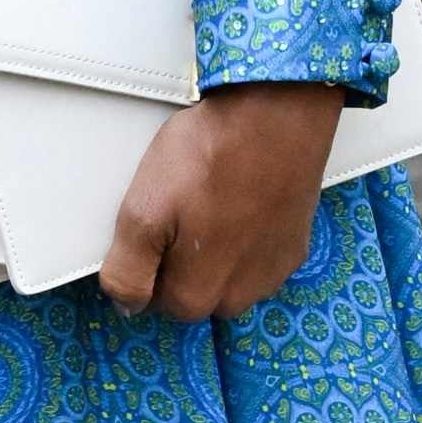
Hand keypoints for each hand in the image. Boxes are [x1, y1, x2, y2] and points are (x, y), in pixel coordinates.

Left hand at [99, 83, 344, 323]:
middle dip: (182, 260)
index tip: (156, 224)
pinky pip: (259, 257)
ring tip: (212, 201)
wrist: (275, 116)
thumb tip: (127, 306)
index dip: (149, 261)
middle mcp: (239, 298)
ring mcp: (271, 273)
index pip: (157, 300)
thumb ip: (128, 271)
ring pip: (228, 278)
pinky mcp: (293, 247)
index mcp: (198, 295)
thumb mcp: (144, 212)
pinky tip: (242, 201)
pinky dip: (247, 236)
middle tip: (182, 208)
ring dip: (216, 252)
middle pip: (195, 293)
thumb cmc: (207, 157)